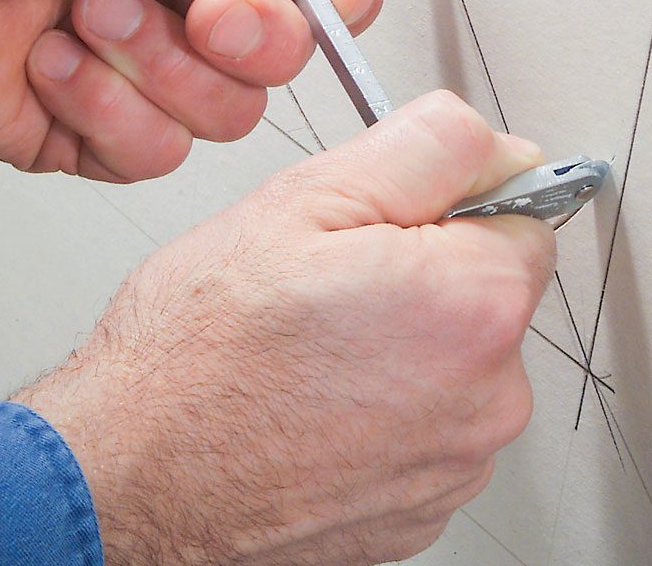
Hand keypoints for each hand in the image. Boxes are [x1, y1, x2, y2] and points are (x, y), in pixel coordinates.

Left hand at [0, 0, 383, 178]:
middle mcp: (188, 1)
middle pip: (287, 58)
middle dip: (247, 34)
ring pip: (225, 114)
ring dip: (153, 59)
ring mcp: (142, 67)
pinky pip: (152, 153)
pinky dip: (100, 105)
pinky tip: (50, 53)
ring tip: (86, 4)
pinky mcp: (91, 127)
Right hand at [16, 92, 555, 565]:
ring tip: (315, 341)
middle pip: (492, 286)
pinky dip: (387, 403)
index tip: (389, 213)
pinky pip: (431, 422)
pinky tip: (317, 395)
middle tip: (333, 274)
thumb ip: (426, 149)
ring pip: (460, 357)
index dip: (450, 195)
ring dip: (406, 338)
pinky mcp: (423, 508)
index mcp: (473, 305)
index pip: (524, 208)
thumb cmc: (198, 350)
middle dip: (428, 264)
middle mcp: (488, 397)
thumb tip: (497, 142)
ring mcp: (456, 464)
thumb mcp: (306, 197)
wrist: (127, 476)